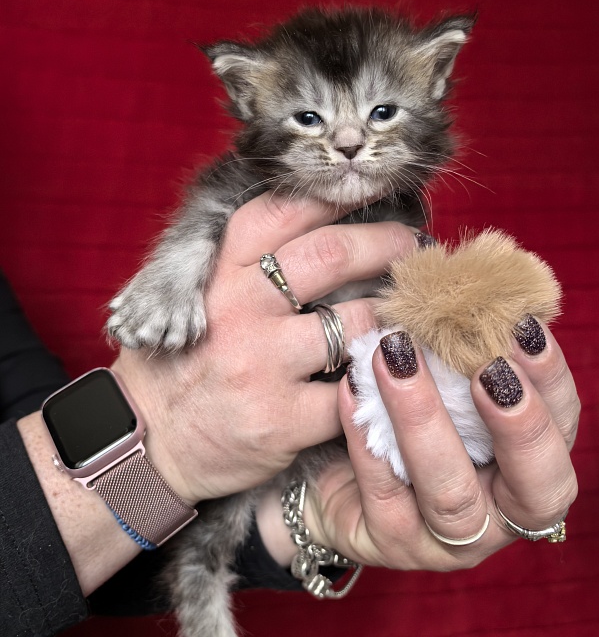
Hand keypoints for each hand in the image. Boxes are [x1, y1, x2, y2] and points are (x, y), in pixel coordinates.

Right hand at [112, 192, 419, 505]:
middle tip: (411, 244)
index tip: (372, 194)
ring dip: (392, 312)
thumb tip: (326, 230)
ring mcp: (262, 363)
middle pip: (331, 253)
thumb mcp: (198, 295)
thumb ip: (247, 262)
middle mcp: (240, 307)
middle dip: (385, 241)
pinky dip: (377, 379)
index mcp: (219, 271)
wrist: (150, 441)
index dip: (337, 198)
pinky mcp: (282, 419)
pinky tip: (386, 373)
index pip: (285, 211)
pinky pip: (354, 390)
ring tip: (406, 309)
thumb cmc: (180, 361)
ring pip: (357, 319)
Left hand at [305, 320, 577, 571]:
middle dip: (518, 425)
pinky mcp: (388, 544)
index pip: (562, 433)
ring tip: (397, 355)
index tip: (523, 328)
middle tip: (487, 367)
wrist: (331, 467)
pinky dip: (364, 435)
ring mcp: (445, 539)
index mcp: (525, 469)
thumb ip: (464, 351)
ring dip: (426, 419)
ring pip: (451, 495)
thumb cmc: (401, 415)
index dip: (550, 384)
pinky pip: (381, 493)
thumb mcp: (440, 383)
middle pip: (535, 486)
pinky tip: (350, 386)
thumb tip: (473, 283)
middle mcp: (499, 513)